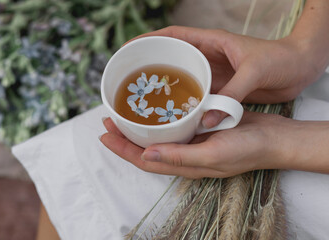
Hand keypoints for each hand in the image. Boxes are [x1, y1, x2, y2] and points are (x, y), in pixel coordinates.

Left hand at [100, 113, 296, 178]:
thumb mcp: (213, 156)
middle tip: (108, 120)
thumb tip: (145, 155)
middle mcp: (185, 154)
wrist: (274, 139)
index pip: (145, 160)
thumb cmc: (248, 150)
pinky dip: (162, 118)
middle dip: (125, 137)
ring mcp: (193, 142)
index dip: (122, 149)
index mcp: (184, 164)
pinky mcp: (202, 129)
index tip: (104, 136)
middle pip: (147, 148)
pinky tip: (156, 108)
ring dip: (141, 126)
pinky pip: (175, 125)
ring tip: (125, 113)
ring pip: (159, 136)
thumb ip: (180, 157)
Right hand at [129, 26, 319, 127]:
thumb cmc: (281, 60)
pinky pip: (198, 94)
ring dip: (166, 88)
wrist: (300, 68)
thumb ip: (233, 95)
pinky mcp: (222, 87)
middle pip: (172, 58)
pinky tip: (176, 114)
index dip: (149, 40)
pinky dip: (186, 102)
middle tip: (131, 81)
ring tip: (147, 101)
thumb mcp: (255, 72)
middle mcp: (208, 56)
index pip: (173, 36)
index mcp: (211, 42)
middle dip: (151, 66)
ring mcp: (214, 72)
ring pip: (182, 78)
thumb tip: (207, 121)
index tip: (129, 50)